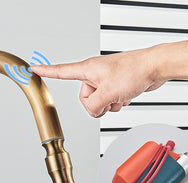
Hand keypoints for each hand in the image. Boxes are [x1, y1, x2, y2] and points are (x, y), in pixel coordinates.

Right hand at [31, 48, 164, 117]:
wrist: (154, 68)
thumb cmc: (133, 72)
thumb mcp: (108, 93)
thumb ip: (94, 106)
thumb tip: (93, 111)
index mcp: (87, 70)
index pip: (61, 72)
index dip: (46, 72)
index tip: (33, 69)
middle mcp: (94, 74)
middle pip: (84, 98)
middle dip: (97, 104)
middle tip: (109, 97)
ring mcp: (105, 80)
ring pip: (98, 102)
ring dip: (110, 104)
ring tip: (120, 94)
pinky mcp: (115, 85)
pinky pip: (110, 101)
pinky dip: (117, 102)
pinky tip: (126, 95)